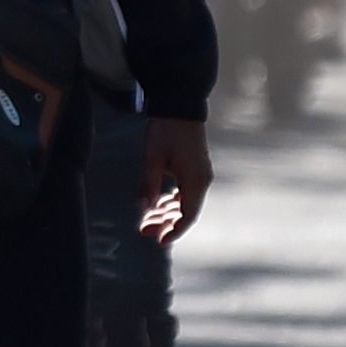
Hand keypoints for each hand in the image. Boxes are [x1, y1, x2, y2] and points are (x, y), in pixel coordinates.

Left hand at [137, 114, 213, 242]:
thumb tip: (144, 209)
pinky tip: (158, 203)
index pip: (188, 215)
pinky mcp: (195, 167)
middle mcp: (201, 180)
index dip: (175, 230)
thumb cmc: (166, 131)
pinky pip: (185, 190)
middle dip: (165, 223)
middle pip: (185, 211)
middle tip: (144, 230)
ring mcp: (200, 173)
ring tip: (146, 219)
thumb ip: (148, 185)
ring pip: (184, 201)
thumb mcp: (152, 159)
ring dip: (166, 211)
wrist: (179, 105)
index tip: (160, 241)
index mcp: (194, 181)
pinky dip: (171, 199)